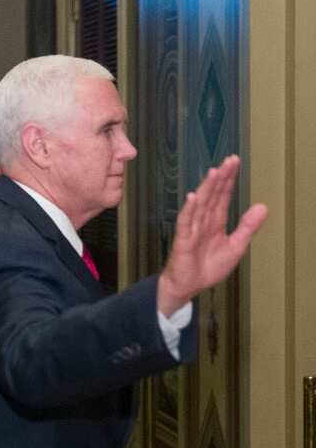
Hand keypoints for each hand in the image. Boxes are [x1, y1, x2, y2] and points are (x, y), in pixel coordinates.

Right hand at [157, 155, 267, 315]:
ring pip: (200, 204)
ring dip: (206, 188)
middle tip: (229, 161)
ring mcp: (192, 228)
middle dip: (220, 177)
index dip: (229, 179)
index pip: (223, 195)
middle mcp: (203, 221)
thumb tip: (262, 207)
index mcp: (216, 221)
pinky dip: (189, 210)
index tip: (234, 162)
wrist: (190, 286)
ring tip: (214, 172)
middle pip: (212, 195)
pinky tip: (193, 197)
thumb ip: (248, 227)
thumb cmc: (208, 267)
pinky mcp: (183, 240)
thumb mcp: (236, 247)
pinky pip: (185, 222)